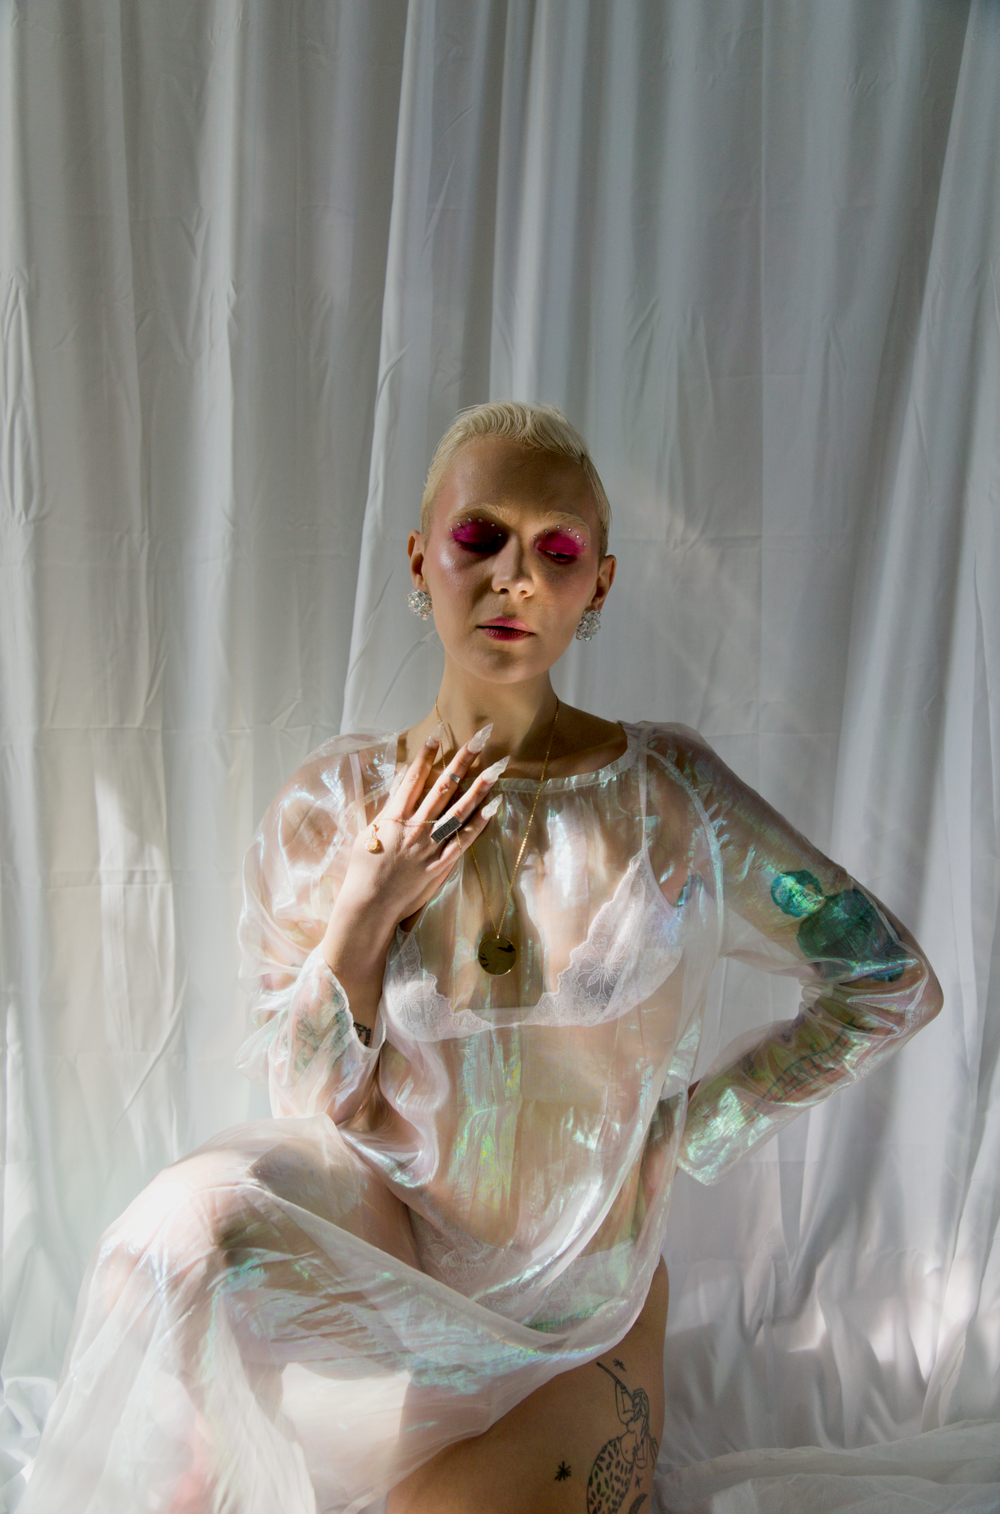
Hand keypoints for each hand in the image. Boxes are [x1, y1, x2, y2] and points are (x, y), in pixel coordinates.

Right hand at [323, 725, 505, 965]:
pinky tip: (494, 805)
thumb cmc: (362, 870)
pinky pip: (464, 840)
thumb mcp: (367, 835)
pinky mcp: (441, 864)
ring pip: (459, 809)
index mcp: (393, 817)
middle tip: (480, 738)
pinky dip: (479, 823)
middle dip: (462, 760)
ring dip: (479, 786)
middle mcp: (415, 827)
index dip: (427, 755)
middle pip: (443, 787)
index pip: (414, 779)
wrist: (368, 905)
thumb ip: (386, 813)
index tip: (440, 733)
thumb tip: (399, 791)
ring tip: (497, 766)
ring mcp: (430, 845)